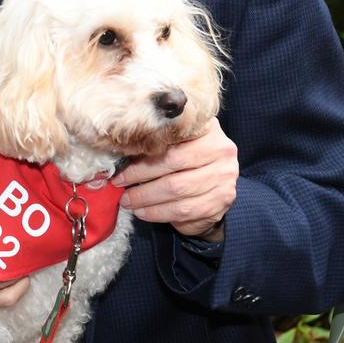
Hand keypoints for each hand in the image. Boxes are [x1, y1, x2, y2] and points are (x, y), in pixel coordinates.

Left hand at [113, 118, 237, 242]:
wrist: (217, 180)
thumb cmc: (188, 155)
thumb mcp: (176, 141)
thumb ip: (158, 141)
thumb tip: (121, 151)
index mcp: (207, 129)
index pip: (170, 141)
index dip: (142, 154)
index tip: (119, 166)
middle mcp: (222, 151)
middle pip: (172, 165)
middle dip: (139, 177)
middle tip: (118, 183)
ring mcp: (225, 178)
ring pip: (177, 190)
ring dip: (146, 198)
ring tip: (127, 200)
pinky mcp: (222, 201)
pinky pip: (185, 210)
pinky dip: (159, 213)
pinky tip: (143, 212)